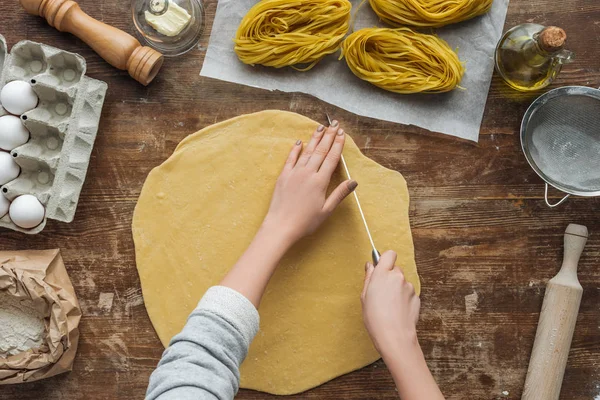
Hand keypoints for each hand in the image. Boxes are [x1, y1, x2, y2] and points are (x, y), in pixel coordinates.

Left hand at [262, 120, 357, 243]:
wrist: (280, 226)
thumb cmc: (305, 222)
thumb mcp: (326, 210)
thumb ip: (339, 194)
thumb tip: (354, 181)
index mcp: (320, 182)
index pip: (332, 158)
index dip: (338, 144)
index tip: (342, 134)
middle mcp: (308, 173)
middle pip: (320, 151)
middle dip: (328, 136)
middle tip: (334, 124)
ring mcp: (294, 173)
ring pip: (307, 152)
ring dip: (314, 139)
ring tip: (320, 127)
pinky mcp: (283, 176)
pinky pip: (290, 159)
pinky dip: (296, 149)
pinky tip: (300, 142)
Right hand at [361, 250, 419, 355]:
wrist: (394, 336)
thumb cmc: (375, 318)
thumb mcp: (364, 297)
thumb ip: (369, 278)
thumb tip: (370, 266)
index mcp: (382, 274)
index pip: (389, 254)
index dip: (385, 260)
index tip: (381, 267)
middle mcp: (398, 277)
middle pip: (395, 269)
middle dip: (390, 277)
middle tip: (382, 292)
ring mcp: (409, 287)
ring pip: (402, 283)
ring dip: (397, 289)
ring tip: (390, 306)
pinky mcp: (417, 297)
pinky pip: (408, 293)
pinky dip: (404, 299)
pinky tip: (398, 311)